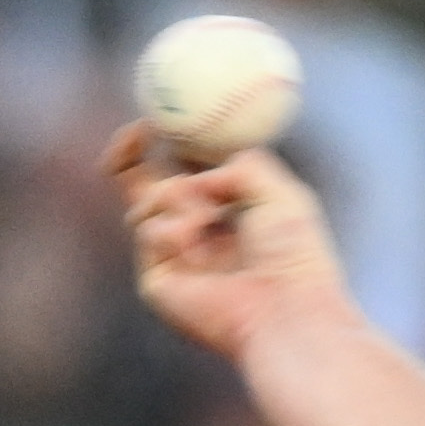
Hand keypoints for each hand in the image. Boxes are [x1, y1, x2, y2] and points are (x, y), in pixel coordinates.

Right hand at [106, 138, 356, 362]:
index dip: (167, 143)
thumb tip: (198, 169)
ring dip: (172, 196)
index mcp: (228, 213)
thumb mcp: (281, 192)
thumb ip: (242, 163)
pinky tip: (194, 239)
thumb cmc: (294, 255)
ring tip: (207, 215)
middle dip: (130, 156)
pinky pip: (146, 232)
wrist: (286, 309)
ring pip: (143, 204)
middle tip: (136, 132)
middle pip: (145, 188)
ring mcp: (174, 260)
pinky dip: (169, 226)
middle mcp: (196, 236)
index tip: (160, 116)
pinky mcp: (156, 281)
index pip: (185, 171)